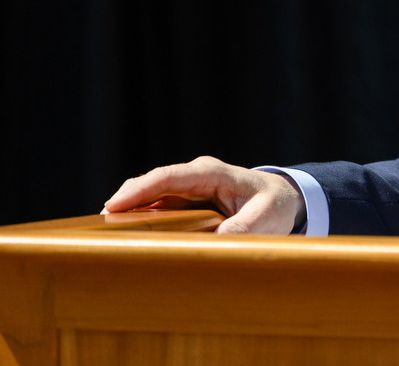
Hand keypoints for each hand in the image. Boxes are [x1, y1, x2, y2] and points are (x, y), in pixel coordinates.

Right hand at [104, 156, 306, 235]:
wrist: (284, 199)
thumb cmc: (274, 204)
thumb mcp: (266, 217)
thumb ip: (243, 228)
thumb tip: (216, 241)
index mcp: (212, 173)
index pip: (168, 176)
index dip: (139, 189)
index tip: (112, 205)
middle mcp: (195, 176)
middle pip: (151, 185)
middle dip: (124, 201)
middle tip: (97, 227)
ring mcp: (188, 188)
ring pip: (150, 197)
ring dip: (129, 212)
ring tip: (104, 234)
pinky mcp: (185, 202)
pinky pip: (157, 207)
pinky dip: (141, 218)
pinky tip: (126, 236)